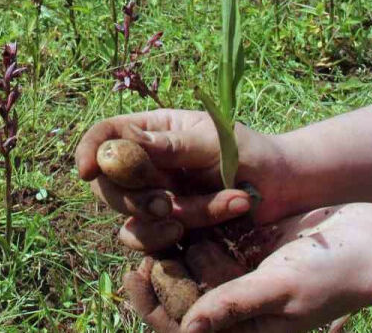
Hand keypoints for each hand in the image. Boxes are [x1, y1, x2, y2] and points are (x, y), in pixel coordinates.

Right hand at [75, 109, 293, 250]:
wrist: (284, 188)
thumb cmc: (251, 152)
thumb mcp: (214, 142)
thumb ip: (171, 145)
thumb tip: (123, 143)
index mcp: (152, 131)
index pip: (104, 135)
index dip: (89, 151)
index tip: (87, 171)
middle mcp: (146, 165)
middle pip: (106, 183)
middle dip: (133, 198)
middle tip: (165, 203)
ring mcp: (154, 197)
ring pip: (128, 217)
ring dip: (161, 220)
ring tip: (198, 215)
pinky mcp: (167, 228)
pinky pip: (147, 241)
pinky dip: (168, 239)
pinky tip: (197, 230)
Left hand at [125, 204, 371, 332]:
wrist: (370, 242)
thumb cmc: (332, 275)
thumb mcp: (279, 289)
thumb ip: (233, 306)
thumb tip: (188, 330)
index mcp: (242, 330)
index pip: (182, 327)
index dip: (153, 305)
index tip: (136, 273)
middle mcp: (235, 306)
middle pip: (179, 291)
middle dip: (158, 268)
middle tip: (139, 237)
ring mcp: (239, 273)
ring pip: (189, 261)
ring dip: (171, 242)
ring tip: (155, 217)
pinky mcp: (244, 245)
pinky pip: (209, 237)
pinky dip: (192, 225)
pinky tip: (173, 202)